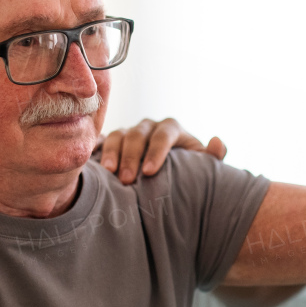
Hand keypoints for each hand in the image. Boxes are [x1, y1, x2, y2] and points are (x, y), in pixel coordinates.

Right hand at [98, 118, 225, 183]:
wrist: (172, 173)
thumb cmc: (188, 169)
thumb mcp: (202, 165)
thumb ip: (213, 156)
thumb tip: (216, 141)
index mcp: (171, 128)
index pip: (164, 134)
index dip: (157, 151)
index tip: (150, 172)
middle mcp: (149, 127)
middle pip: (138, 134)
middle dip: (132, 156)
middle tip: (128, 180)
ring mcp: (129, 132)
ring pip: (118, 135)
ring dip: (112, 152)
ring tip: (109, 172)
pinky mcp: (113, 141)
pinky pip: (101, 139)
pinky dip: (95, 147)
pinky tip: (89, 159)